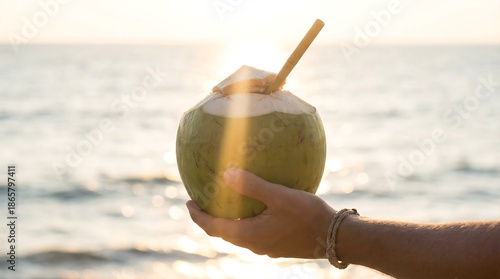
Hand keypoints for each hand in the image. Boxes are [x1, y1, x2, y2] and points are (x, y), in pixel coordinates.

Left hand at [186, 168, 335, 257]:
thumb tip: (226, 174)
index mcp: (249, 235)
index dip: (197, 216)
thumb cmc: (308, 216)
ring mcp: (267, 247)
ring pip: (238, 234)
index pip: (213, 227)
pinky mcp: (278, 244)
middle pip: (223, 232)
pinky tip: (254, 207)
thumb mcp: (279, 196)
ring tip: (224, 203)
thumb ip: (252, 185)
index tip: (187, 202)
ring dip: (226, 220)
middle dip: (209, 218)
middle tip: (201, 202)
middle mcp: (254, 244)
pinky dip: (243, 220)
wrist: (336, 237)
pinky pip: (252, 232)